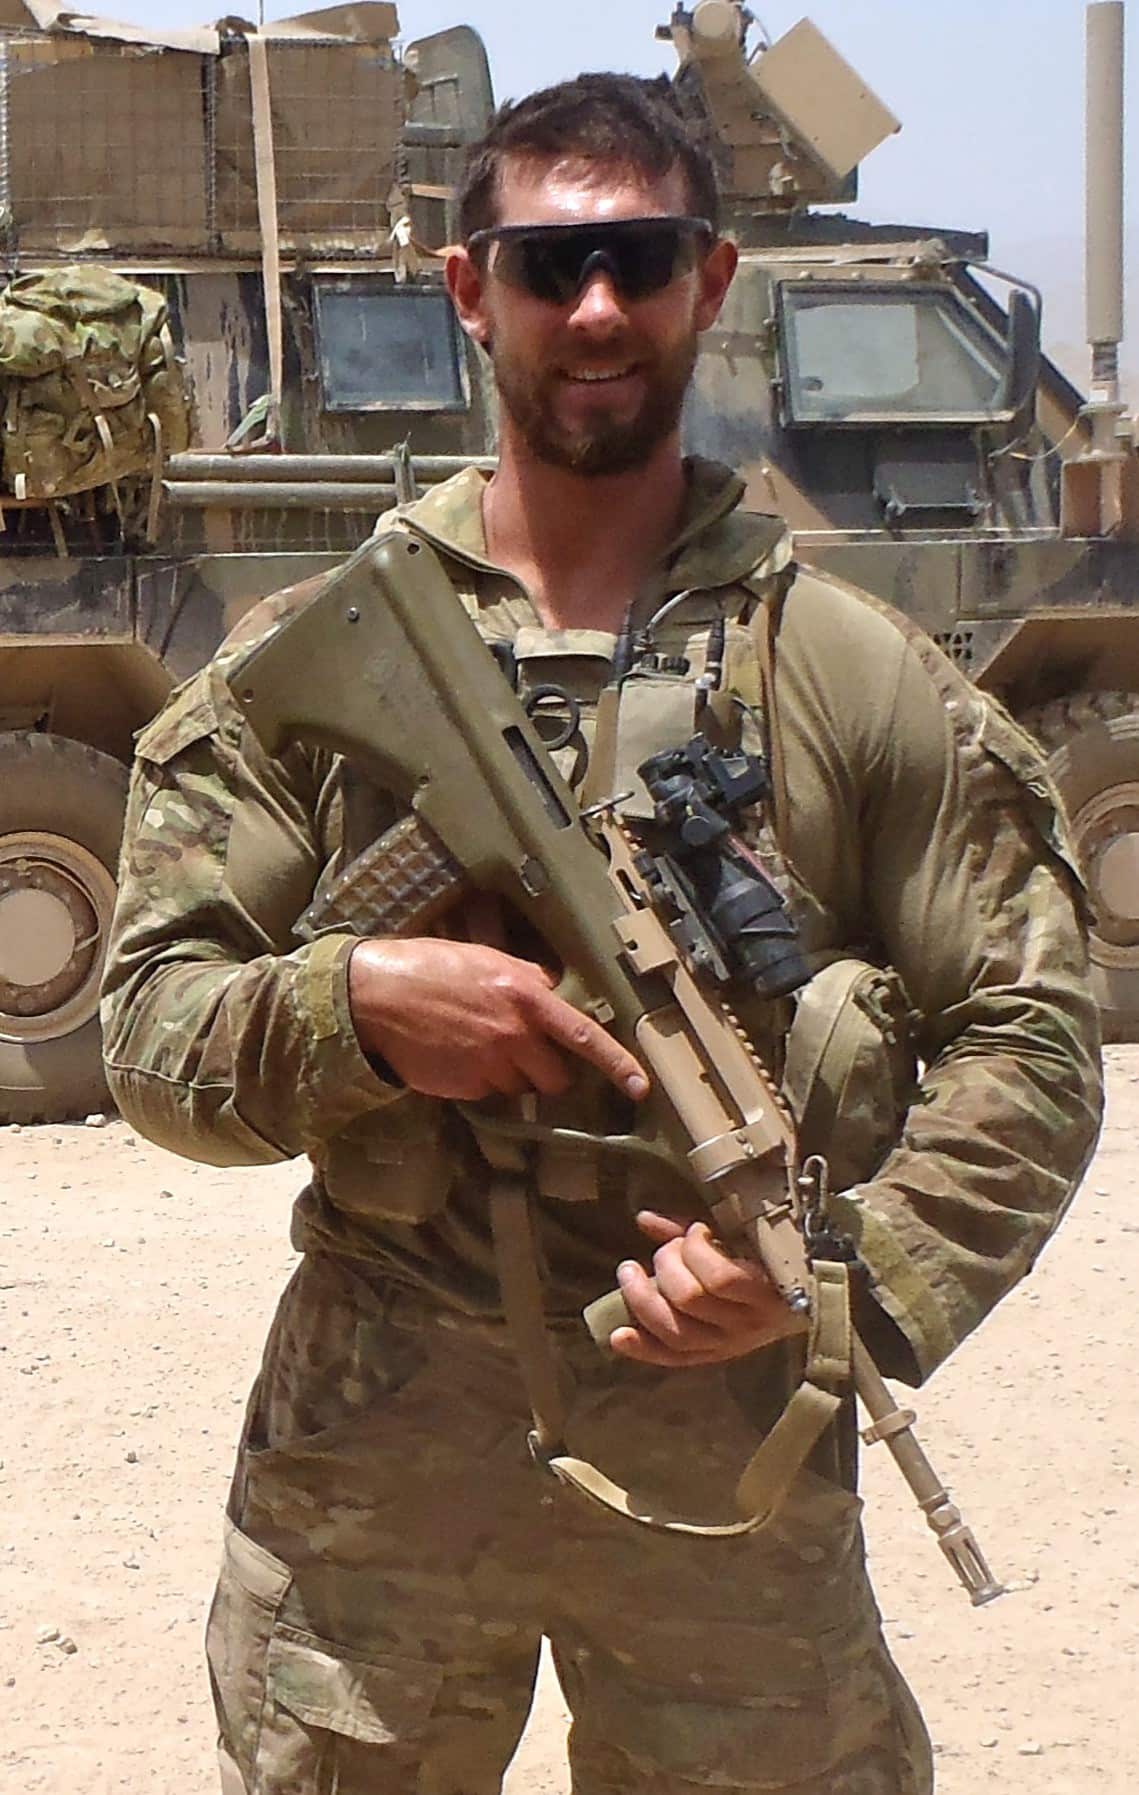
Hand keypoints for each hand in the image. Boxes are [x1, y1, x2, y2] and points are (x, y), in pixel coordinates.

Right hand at [347, 935, 648, 1102]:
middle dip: (544, 1070)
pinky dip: (478, 1081)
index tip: (641, 1087)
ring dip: (509, 1075)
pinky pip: (488, 1093)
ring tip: (476, 1045)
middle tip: (518, 1050)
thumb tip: (552, 993)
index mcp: (526, 997)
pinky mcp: (465, 1089)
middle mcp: (514, 1036)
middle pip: (555, 1077)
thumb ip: (527, 980)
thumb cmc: (429, 968)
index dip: (617, 1064)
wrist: (374, 997)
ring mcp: (489, 1067)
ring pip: (520, 1087)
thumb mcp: (487, 959)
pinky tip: (455, 1055)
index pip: (584, 1037)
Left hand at [608, 1211, 807, 1367]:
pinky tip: (618, 1336)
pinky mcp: (716, 1358)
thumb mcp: (742, 1236)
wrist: (812, 1305)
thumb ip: (693, 1228)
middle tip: (665, 1249)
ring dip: (643, 1299)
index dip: (696, 1249)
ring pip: (678, 1331)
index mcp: (765, 1288)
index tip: (697, 1230)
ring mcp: (731, 1345)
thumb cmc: (770, 1260)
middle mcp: (749, 1324)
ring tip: (628, 1272)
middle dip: (667, 1265)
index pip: (721, 1277)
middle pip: (690, 1299)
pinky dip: (644, 1349)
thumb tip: (644, 1218)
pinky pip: (676, 1359)